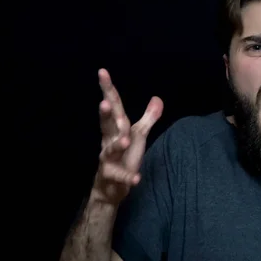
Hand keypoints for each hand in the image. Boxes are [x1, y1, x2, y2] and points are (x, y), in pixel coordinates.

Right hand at [92, 68, 163, 203]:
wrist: (110, 188)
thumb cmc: (124, 157)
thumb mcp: (138, 135)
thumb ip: (148, 118)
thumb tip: (157, 98)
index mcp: (116, 129)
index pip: (113, 106)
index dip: (107, 89)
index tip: (102, 72)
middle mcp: (109, 142)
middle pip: (106, 125)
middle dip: (105, 114)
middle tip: (104, 103)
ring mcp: (109, 160)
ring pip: (110, 151)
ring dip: (117, 145)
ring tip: (125, 140)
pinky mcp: (114, 178)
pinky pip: (120, 177)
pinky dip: (128, 177)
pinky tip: (136, 178)